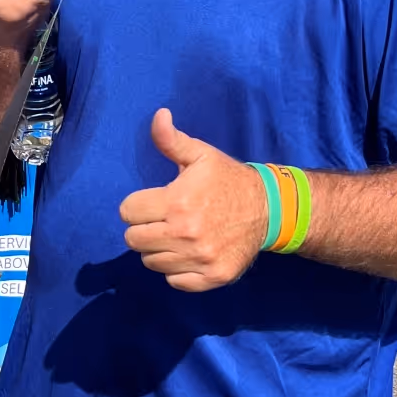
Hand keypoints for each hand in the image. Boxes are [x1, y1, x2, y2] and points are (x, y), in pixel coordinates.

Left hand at [118, 109, 269, 291]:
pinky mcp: (213, 277)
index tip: (155, 202)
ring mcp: (200, 258)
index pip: (127, 212)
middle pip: (134, 240)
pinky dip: (177, 270)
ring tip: (177, 235)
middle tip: (163, 220)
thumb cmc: (227, 179)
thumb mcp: (200, 155)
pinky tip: (189, 253)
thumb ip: (171, 139)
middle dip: (144, 228)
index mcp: (177, 201)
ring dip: (159, 249)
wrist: (268, 208)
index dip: (137, 205)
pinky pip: (174, 281)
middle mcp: (186, 233)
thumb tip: (158, 115)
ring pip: (151, 262)